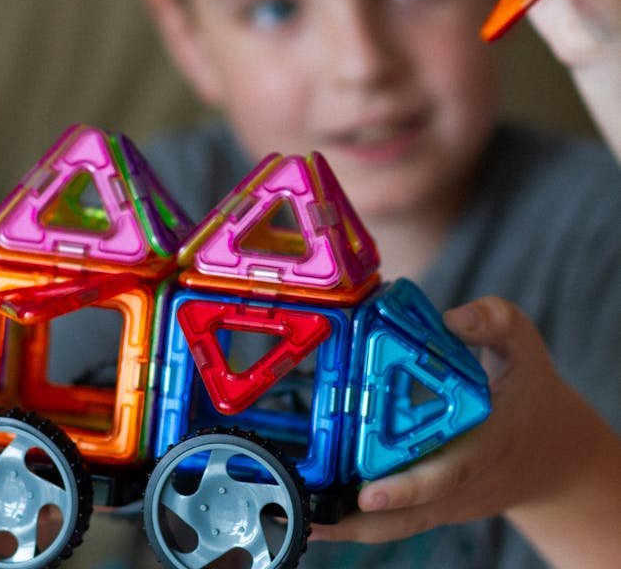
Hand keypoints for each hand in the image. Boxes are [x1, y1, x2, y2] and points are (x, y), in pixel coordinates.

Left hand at [311, 297, 614, 554]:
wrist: (554, 453)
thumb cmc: (530, 393)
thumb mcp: (524, 344)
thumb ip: (494, 321)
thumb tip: (451, 319)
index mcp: (484, 444)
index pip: (446, 474)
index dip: (408, 487)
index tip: (369, 491)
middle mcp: (461, 482)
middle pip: (405, 515)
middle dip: (353, 518)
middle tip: (305, 511)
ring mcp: (444, 501)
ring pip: (391, 526)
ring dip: (344, 526)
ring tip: (291, 513)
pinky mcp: (431, 505)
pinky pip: (391, 520)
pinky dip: (353, 519)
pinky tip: (312, 509)